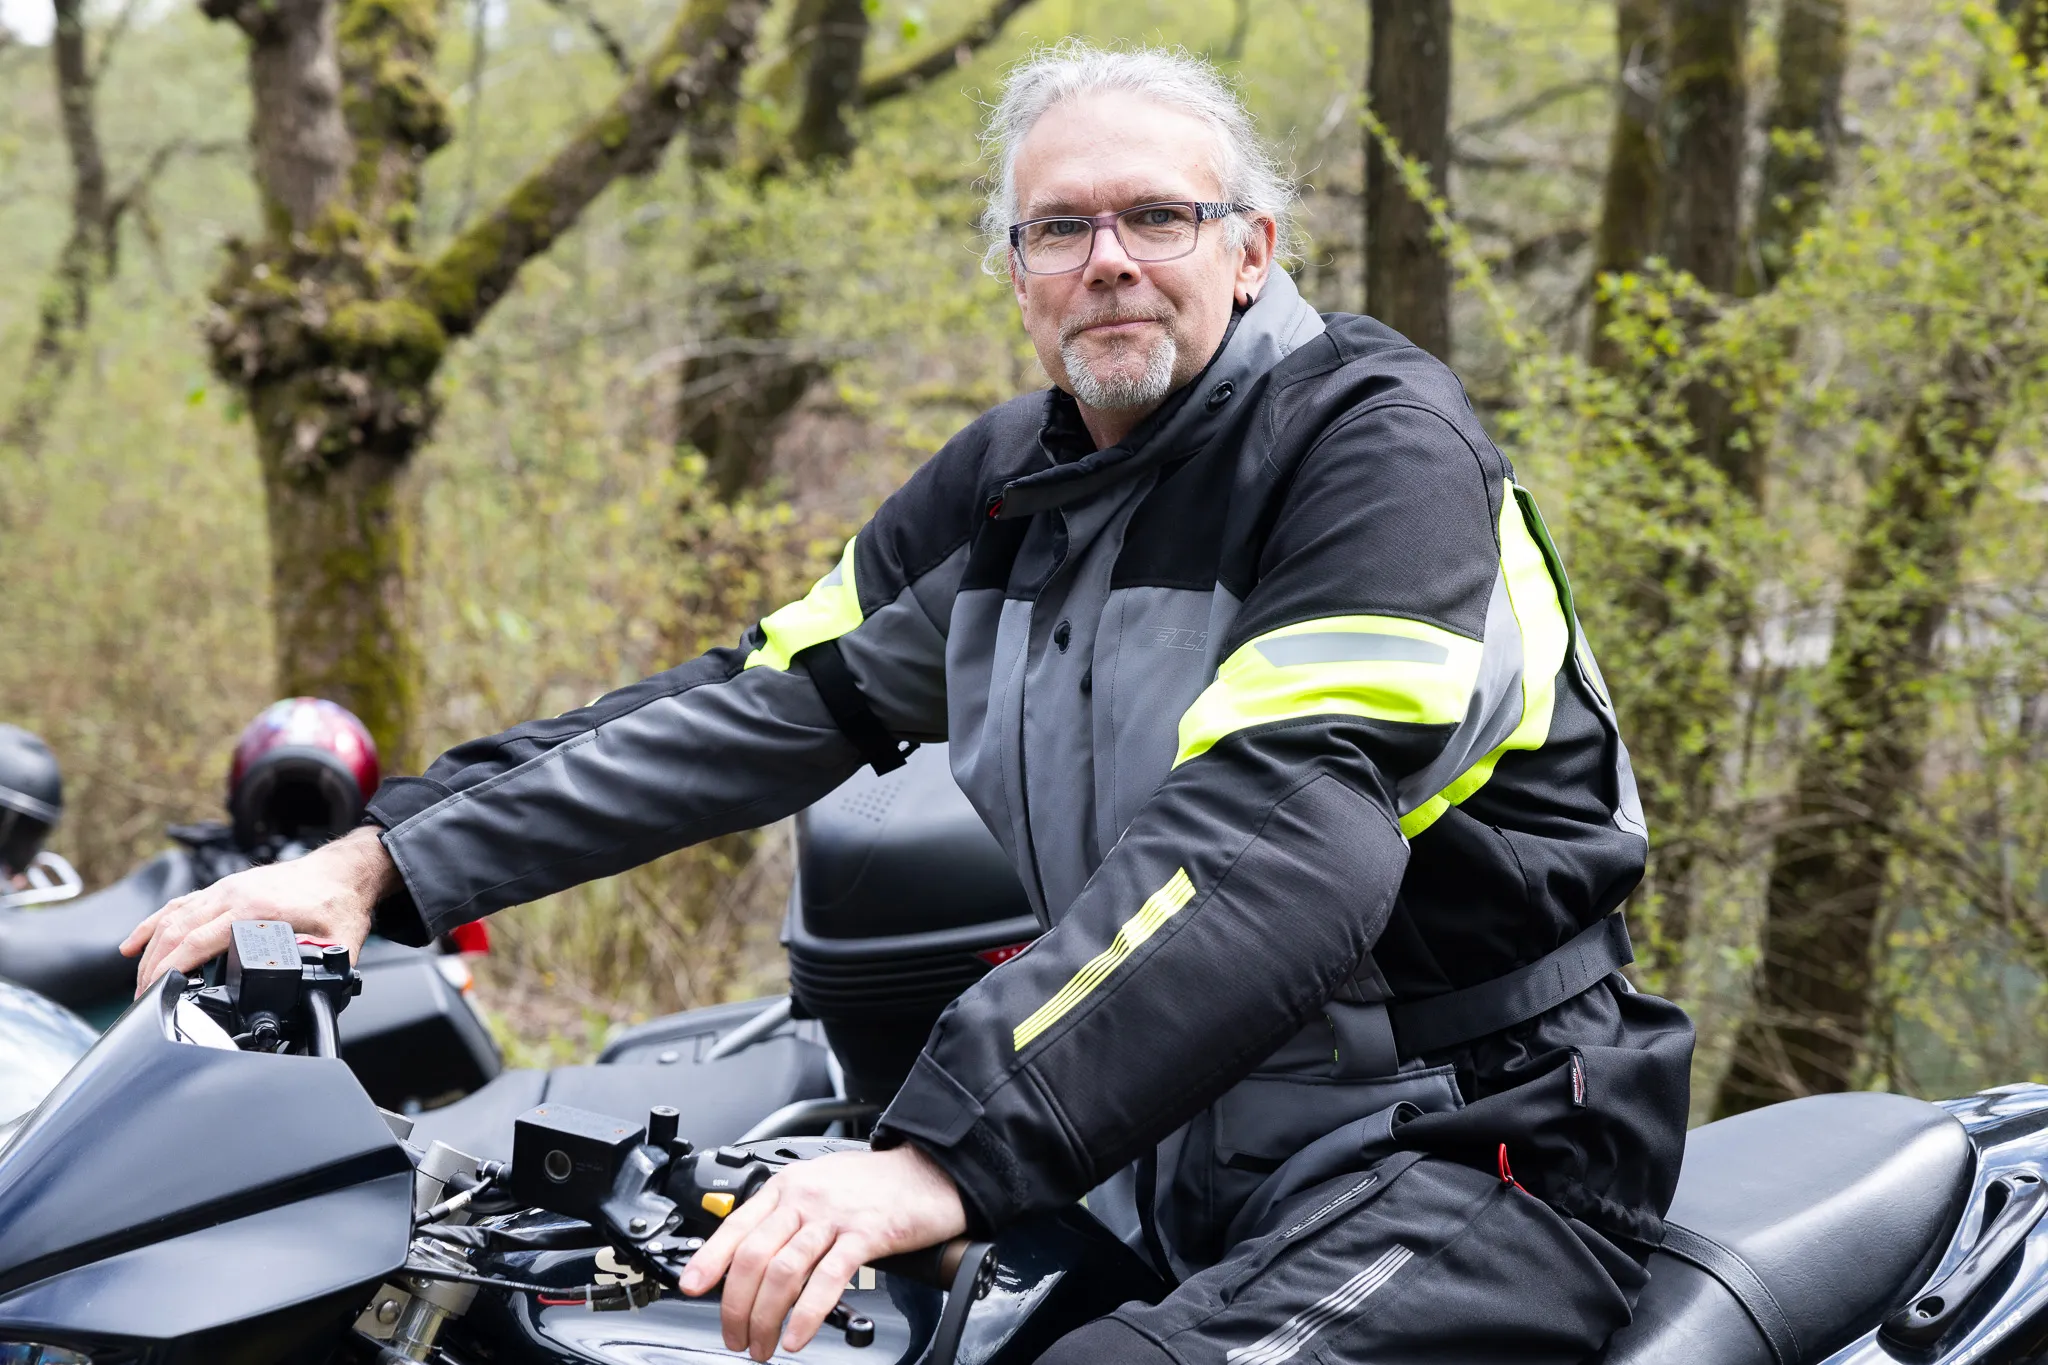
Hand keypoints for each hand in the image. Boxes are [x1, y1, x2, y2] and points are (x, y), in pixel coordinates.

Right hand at [119, 827, 397, 996]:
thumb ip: (323, 973)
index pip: (199, 941)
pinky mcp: (225, 888)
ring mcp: (226, 889)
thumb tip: (314, 1000)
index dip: (171, 969)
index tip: (154, 994)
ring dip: (149, 951)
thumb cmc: (340, 904)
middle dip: (153, 969)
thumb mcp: (340, 944)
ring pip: (172, 918)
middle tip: (141, 1002)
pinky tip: (133, 945)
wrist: (345, 870)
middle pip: (177, 931)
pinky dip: (152, 925)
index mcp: (257, 910)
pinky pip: (179, 905)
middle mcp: (234, 895)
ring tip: (138, 985)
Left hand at [678, 1145, 967, 1359]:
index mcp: (788, 1186)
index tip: (690, 1287)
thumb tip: (754, 1254)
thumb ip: (787, 1214)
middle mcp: (805, 1199)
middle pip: (754, 1257)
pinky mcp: (866, 1235)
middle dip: (735, 1306)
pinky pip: (827, 1279)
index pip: (736, 1225)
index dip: (709, 1260)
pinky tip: (797, 1335)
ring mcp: (835, 1216)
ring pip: (784, 1272)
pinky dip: (806, 1314)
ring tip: (763, 1346)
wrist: (929, 1170)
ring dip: (765, 1318)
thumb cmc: (876, 1183)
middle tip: (735, 1337)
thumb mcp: (820, 1185)